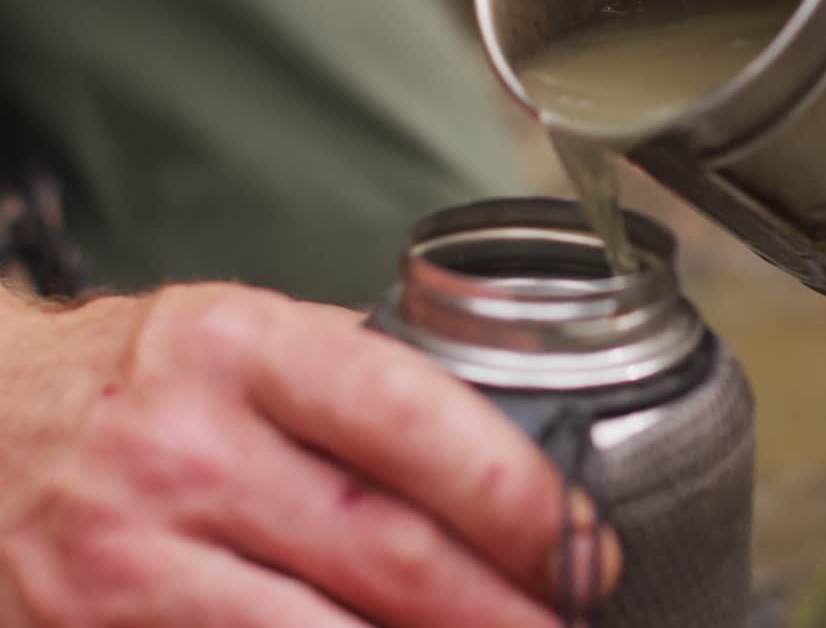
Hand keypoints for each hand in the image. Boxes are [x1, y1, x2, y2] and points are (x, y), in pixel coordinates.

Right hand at [0, 284, 620, 626]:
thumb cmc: (139, 381)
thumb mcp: (242, 340)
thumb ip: (359, 386)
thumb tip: (510, 458)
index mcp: (238, 348)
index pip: (410, 418)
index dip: (518, 495)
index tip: (585, 541)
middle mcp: (181, 450)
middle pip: (387, 551)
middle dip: (505, 607)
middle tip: (572, 621)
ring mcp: (127, 557)